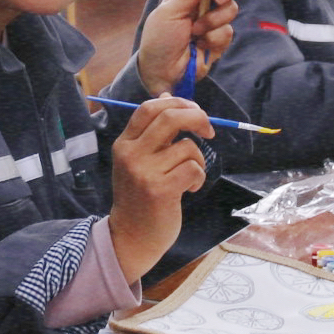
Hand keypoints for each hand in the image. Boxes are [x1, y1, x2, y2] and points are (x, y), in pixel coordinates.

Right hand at [105, 94, 214, 281]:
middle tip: (209, 130)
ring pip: (188, 147)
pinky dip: (198, 177)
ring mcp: (145, 172)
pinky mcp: (161, 190)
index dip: (177, 102)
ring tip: (191, 175)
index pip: (149, 108)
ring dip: (199, 159)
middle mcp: (131, 154)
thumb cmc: (139, 197)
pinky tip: (189, 188)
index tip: (193, 110)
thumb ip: (151, 132)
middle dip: (197, 117)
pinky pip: (193, 168)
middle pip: (170, 118)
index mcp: (124, 144)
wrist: (131, 237)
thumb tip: (168, 97)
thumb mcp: (137, 161)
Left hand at [135, 0, 240, 90]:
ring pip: (230, 10)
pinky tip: (200, 46)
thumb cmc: (159, 40)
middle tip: (218, 0)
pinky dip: (213, 39)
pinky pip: (227, 32)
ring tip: (194, 33)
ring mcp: (213, 23)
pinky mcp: (219, 41)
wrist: (162, 73)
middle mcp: (204, 6)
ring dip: (212, 21)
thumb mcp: (169, 13)